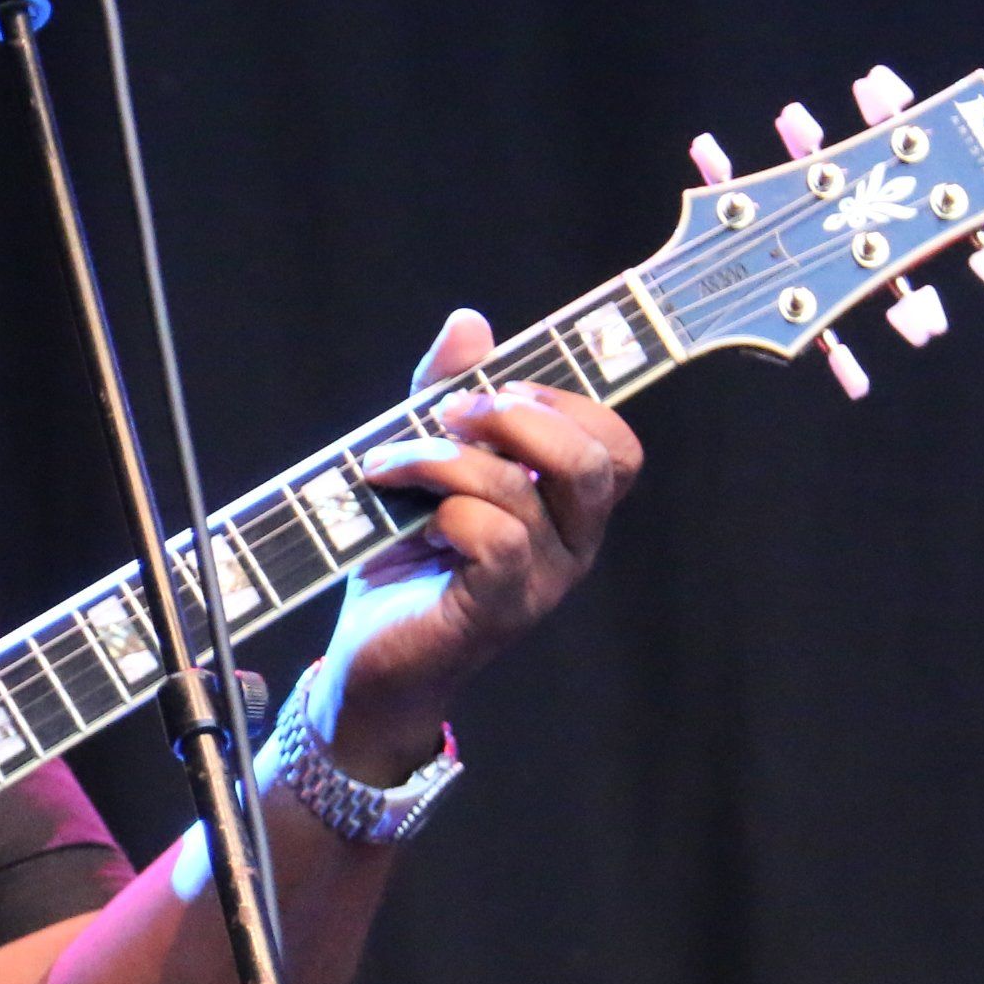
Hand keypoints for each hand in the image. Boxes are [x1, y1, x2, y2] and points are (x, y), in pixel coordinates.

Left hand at [317, 309, 643, 782]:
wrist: (367, 661)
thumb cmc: (402, 560)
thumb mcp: (422, 463)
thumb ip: (445, 396)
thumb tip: (471, 322)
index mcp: (566, 507)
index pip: (615, 442)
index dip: (567, 400)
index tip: (496, 385)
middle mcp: (571, 545)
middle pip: (596, 460)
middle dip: (517, 418)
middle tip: (448, 414)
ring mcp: (542, 582)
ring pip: (524, 490)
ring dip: (446, 461)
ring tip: (389, 464)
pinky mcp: (499, 611)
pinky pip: (496, 538)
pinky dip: (445, 510)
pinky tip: (409, 518)